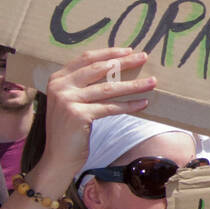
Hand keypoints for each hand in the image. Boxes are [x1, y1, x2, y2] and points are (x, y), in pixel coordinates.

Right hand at [35, 48, 155, 188]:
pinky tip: (143, 103)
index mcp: (58, 78)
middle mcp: (60, 86)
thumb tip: (115, 69)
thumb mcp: (71, 101)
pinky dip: (128, 105)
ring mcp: (68, 100)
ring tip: (151, 82)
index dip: (109, 52)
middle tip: (144, 57)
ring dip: (133, 85)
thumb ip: (83, 85)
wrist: (57, 158)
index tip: (128, 51)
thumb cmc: (70, 130)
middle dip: (124, 62)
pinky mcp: (78, 115)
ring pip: (108, 88)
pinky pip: (110, 108)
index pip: (86, 59)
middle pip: (99, 69)